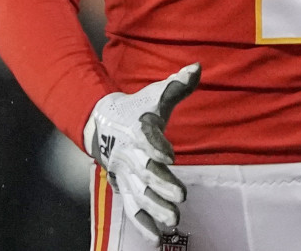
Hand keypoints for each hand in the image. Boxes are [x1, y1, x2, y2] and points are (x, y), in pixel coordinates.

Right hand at [85, 63, 200, 238]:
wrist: (103, 124)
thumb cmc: (137, 109)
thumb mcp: (156, 95)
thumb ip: (177, 85)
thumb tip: (197, 67)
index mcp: (137, 128)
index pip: (146, 137)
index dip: (156, 145)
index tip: (170, 155)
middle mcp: (129, 154)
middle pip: (145, 171)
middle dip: (162, 184)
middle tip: (181, 196)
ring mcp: (126, 174)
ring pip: (140, 194)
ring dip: (156, 208)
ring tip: (174, 219)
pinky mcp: (124, 187)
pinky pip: (132, 208)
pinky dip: (142, 223)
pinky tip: (157, 238)